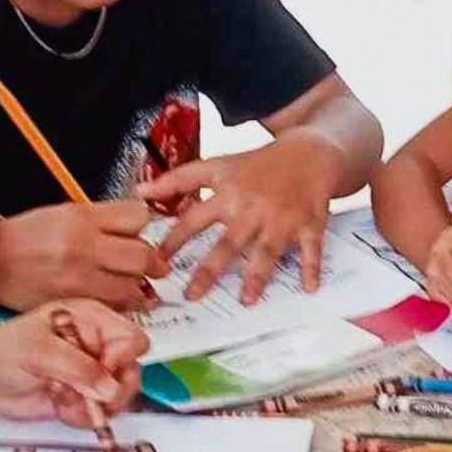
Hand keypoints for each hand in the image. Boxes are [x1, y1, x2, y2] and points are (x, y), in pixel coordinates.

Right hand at [0, 201, 166, 312]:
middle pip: (141, 256)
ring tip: (140, 286)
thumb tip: (138, 225)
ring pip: (131, 287)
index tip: (147, 231)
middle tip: (157, 266)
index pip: (137, 218)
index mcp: (82, 219)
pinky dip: (121, 306)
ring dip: (140, 288)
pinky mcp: (72, 304)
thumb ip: (104, 219)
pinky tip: (120, 301)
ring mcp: (79, 279)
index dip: (147, 224)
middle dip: (154, 262)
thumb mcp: (65, 212)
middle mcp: (83, 248)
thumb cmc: (25, 236)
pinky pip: (110, 308)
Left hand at [0, 300, 145, 425]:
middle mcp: (97, 345)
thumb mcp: (38, 352)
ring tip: (64, 398)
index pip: (132, 338)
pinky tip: (59, 406)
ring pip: (120, 396)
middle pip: (132, 370)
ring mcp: (91, 373)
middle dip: (112, 390)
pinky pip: (100, 414)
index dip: (122, 359)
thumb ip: (77, 368)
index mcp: (93, 320)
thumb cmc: (2, 351)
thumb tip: (110, 389)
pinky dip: (82, 417)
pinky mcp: (82, 397)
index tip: (100, 372)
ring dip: (94, 406)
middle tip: (87, 397)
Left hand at [137, 135, 342, 304]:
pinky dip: (311, 269)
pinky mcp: (309, 223)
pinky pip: (310, 249)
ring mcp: (281, 217)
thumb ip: (179, 180)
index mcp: (228, 192)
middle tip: (192, 295)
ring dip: (257, 276)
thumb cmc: (258, 164)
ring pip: (267, 250)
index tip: (156, 261)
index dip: (173, 240)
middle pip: (228, 242)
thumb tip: (140, 193)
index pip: (194, 218)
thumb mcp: (218, 165)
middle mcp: (252, 207)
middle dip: (210, 270)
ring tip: (246, 300)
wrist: (309, 152)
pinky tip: (309, 288)